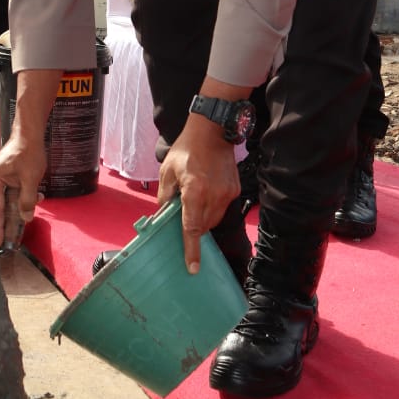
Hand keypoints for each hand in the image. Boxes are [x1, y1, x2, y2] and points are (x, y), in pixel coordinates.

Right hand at [0, 132, 45, 246]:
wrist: (30, 133)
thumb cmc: (28, 152)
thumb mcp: (31, 178)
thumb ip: (27, 200)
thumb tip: (25, 218)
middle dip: (8, 223)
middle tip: (12, 241)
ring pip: (7, 201)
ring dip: (19, 209)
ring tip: (27, 220)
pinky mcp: (6, 176)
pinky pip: (12, 193)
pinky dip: (22, 198)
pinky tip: (37, 197)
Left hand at [157, 114, 240, 273]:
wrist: (212, 131)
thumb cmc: (187, 148)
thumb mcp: (167, 171)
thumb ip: (165, 196)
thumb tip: (163, 216)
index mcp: (194, 191)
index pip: (192, 228)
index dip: (192, 250)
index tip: (193, 268)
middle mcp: (214, 196)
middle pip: (203, 227)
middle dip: (192, 228)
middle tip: (182, 216)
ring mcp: (227, 194)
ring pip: (214, 219)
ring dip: (202, 218)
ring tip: (193, 199)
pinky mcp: (235, 190)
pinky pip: (222, 208)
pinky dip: (212, 207)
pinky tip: (205, 192)